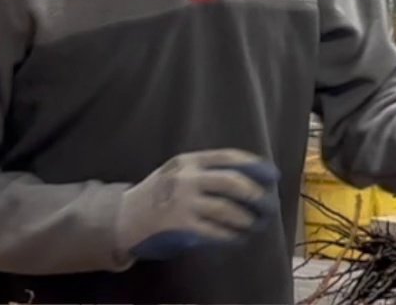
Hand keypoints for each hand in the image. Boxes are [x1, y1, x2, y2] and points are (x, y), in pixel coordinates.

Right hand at [113, 149, 279, 262]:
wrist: (124, 215)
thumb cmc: (157, 192)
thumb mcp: (176, 171)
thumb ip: (203, 170)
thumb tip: (246, 178)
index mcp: (188, 161)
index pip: (227, 157)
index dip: (253, 165)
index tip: (271, 174)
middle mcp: (187, 178)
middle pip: (231, 182)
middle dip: (254, 194)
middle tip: (266, 203)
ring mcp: (183, 202)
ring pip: (225, 209)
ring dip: (244, 218)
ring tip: (253, 224)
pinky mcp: (180, 224)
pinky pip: (213, 231)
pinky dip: (229, 236)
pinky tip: (237, 238)